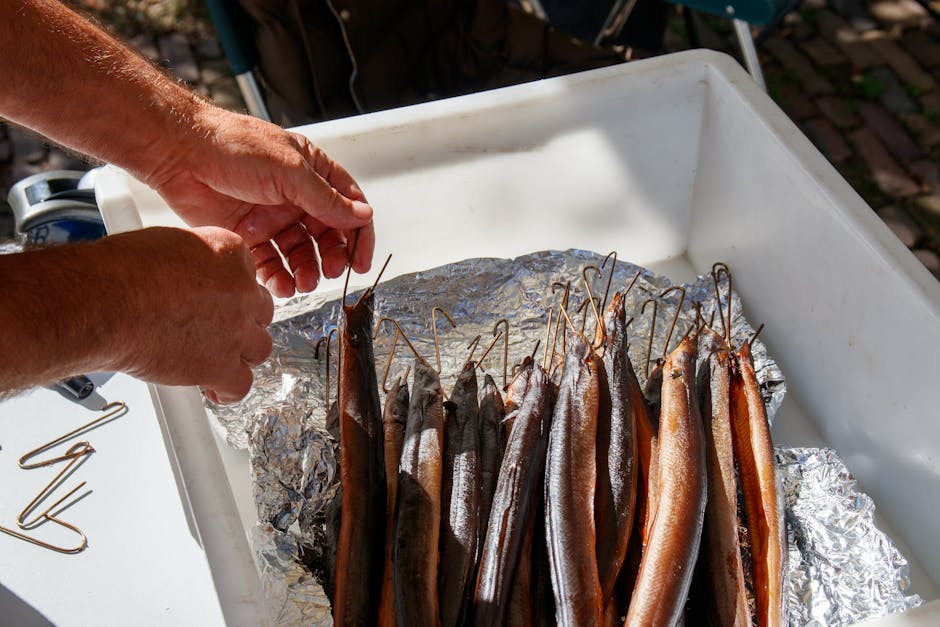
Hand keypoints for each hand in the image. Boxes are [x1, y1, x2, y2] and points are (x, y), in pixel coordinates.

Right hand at [105, 226, 273, 402]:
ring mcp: (235, 330)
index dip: (231, 294)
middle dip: (241, 322)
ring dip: (241, 355)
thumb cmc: (118, 271)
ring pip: (258, 348)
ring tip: (218, 358)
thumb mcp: (165, 245)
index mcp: (229, 253)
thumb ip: (190, 263)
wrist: (104, 302)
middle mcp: (241, 290)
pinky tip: (216, 390)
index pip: (247, 276)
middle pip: (259, 312)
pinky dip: (229, 391)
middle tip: (219, 330)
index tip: (217, 303)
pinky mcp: (221, 365)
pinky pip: (241, 385)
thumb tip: (185, 275)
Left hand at [145, 107, 374, 297]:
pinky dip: (278, 277)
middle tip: (329, 273)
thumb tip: (362, 216)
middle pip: (327, 235)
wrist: (180, 153)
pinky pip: (271, 263)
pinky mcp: (249, 235)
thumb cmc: (233, 146)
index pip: (349, 206)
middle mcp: (296, 196)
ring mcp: (272, 216)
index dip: (358, 235)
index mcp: (313, 173)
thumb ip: (327, 200)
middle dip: (331, 257)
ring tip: (303, 284)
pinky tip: (280, 286)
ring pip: (300, 253)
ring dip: (306, 271)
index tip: (359, 262)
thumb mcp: (290, 172)